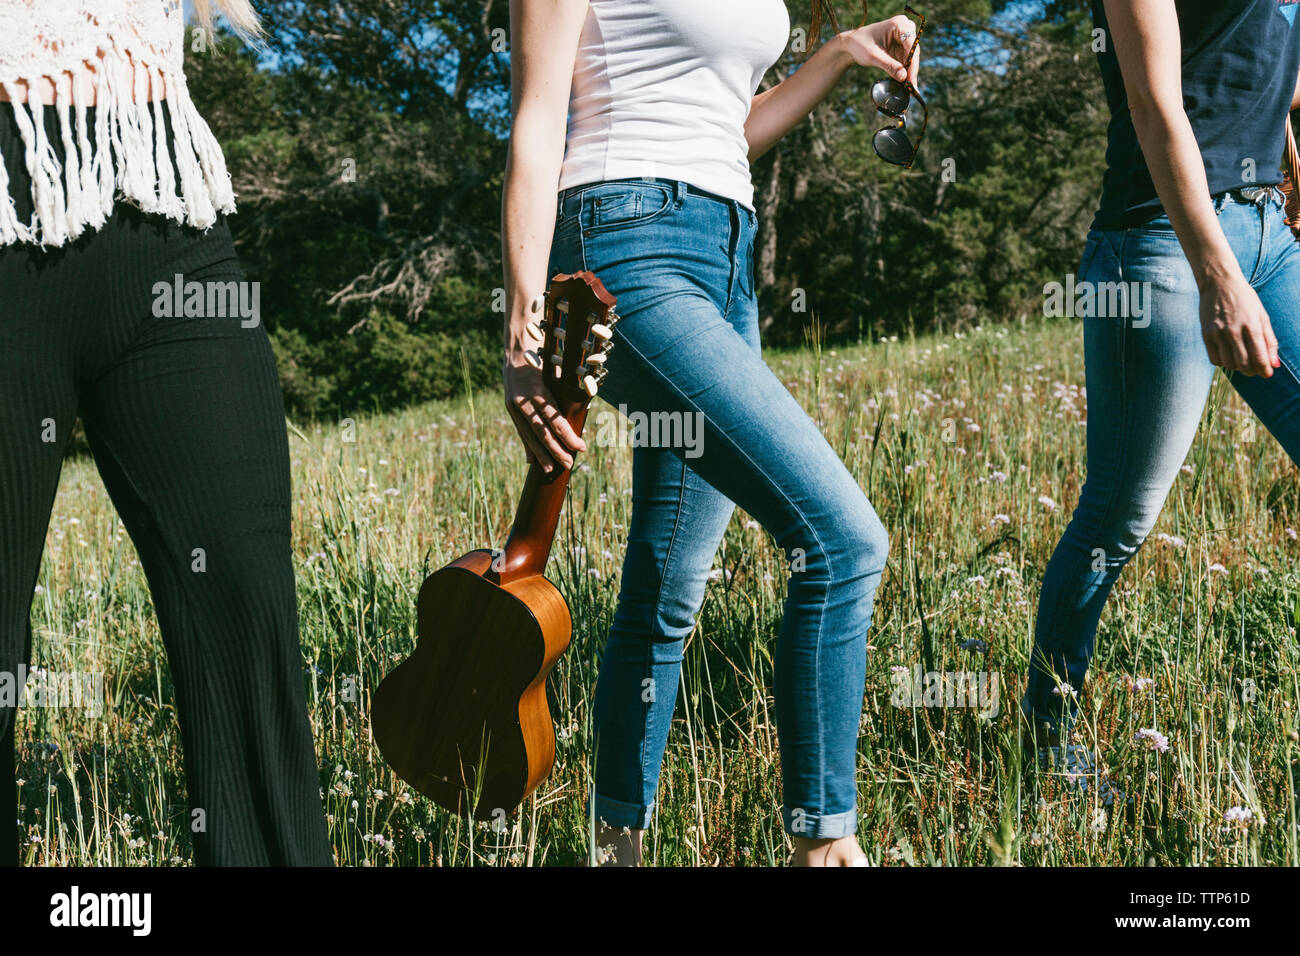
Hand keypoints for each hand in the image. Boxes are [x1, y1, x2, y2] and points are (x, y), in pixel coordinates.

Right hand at [503, 355, 585, 473]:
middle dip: (556, 450)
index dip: (568, 436)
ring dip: (540, 454)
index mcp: (538, 390)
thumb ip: (566, 391)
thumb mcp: (557, 371)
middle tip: (569, 464)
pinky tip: (531, 461)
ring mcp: (514, 404)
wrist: (517, 346)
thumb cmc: (544, 356)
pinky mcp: (509, 406)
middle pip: (542, 432)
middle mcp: (524, 399)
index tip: (582, 447)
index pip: (556, 420)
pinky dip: (527, 445)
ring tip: (550, 469)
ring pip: (529, 434)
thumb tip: (583, 411)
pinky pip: (520, 430)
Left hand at [839, 14, 920, 86]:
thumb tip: (904, 77)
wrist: (851, 44)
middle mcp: (904, 28)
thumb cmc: (859, 45)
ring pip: (912, 57)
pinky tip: (904, 83)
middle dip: (912, 70)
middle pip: (914, 51)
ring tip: (909, 88)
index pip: (911, 45)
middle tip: (912, 88)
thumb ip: (890, 66)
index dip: (913, 64)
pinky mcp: (901, 46)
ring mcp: (904, 37)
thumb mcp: (873, 56)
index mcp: (898, 24)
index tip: (911, 80)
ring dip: (909, 72)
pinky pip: (906, 60)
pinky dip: (904, 71)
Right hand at [1199, 272, 1278, 376]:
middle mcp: (1234, 331)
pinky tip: (1228, 354)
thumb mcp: (1262, 316)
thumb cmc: (1244, 298)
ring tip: (1242, 360)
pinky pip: (1215, 359)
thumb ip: (1269, 340)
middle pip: (1244, 364)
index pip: (1259, 357)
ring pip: (1229, 364)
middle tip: (1256, 368)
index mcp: (1252, 325)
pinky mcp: (1206, 335)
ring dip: (1238, 367)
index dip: (1265, 370)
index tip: (1267, 373)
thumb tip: (1275, 364)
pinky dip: (1223, 362)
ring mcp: (1218, 334)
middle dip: (1252, 371)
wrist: (1218, 283)